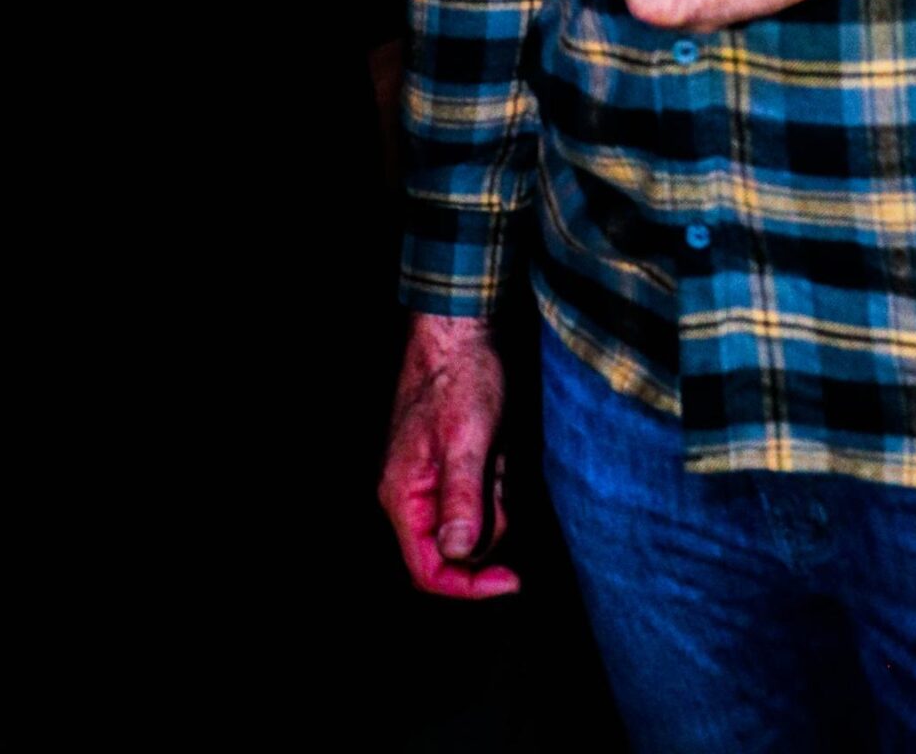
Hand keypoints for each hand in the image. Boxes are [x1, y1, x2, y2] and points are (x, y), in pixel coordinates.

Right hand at [379, 315, 516, 598]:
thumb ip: (461, 496)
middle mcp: (410, 495)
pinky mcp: (448, 466)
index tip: (512, 580)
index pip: (427, 570)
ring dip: (495, 495)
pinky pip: (479, 493)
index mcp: (402, 495)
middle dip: (489, 522)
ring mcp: (428, 481)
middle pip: (455, 550)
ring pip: (472, 521)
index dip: (468, 586)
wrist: (460, 329)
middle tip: (502, 477)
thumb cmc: (461, 377)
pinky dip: (496, 477)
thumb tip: (458, 554)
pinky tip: (497, 444)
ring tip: (497, 450)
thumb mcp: (468, 437)